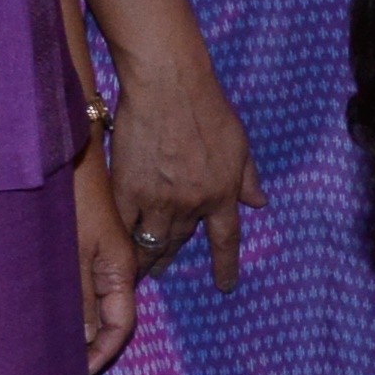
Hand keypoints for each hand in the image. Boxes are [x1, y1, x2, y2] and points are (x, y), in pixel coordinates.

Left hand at [68, 145, 140, 374]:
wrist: (62, 145)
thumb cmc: (68, 195)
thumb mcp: (72, 251)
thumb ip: (79, 297)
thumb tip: (84, 343)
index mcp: (120, 269)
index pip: (121, 327)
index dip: (102, 354)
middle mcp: (114, 266)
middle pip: (109, 319)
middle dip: (89, 347)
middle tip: (56, 370)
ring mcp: (98, 254)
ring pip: (92, 303)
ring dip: (75, 328)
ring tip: (47, 348)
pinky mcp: (81, 243)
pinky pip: (78, 285)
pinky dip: (65, 305)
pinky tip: (44, 312)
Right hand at [102, 26, 257, 288]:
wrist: (169, 87)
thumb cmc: (209, 109)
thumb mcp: (241, 144)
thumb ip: (248, 178)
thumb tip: (259, 203)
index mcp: (222, 194)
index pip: (227, 240)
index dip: (226, 266)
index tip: (224, 287)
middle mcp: (191, 205)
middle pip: (180, 243)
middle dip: (171, 261)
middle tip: (160, 275)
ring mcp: (157, 199)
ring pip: (151, 241)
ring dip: (145, 259)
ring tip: (138, 272)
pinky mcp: (126, 188)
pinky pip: (123, 224)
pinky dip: (121, 239)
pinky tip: (115, 250)